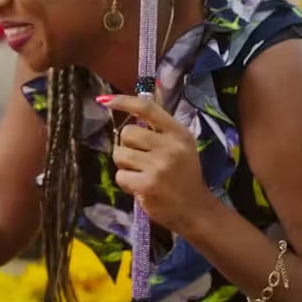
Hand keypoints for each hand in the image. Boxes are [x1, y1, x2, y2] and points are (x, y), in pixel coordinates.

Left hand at [99, 94, 213, 233]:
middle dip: (126, 146)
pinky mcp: (147, 185)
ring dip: (124, 165)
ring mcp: (159, 166)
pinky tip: (140, 186)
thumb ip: (160, 124)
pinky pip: (120, 176)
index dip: (124, 102)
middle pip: (127, 133)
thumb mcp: (180, 144)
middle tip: (139, 158)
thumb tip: (143, 92)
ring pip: (119, 154)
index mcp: (178, 132)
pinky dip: (126, 182)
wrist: (195, 209)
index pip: (147, 108)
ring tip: (140, 172)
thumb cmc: (184, 175)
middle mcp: (170, 146)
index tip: (105, 101)